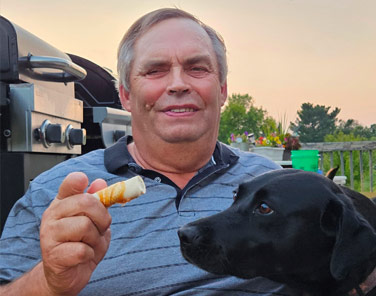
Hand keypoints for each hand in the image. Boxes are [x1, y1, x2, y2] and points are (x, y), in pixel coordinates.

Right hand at [39, 172, 111, 295]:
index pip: (68, 184)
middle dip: (102, 217)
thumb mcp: (95, 220)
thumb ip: (98, 202)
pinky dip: (90, 254)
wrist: (68, 273)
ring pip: (85, 226)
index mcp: (62, 204)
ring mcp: (50, 236)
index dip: (77, 180)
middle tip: (101, 228)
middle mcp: (52, 216)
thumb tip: (100, 182)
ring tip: (90, 244)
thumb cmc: (82, 243)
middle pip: (86, 202)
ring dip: (96, 238)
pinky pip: (82, 250)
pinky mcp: (54, 256)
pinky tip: (84, 256)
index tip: (84, 180)